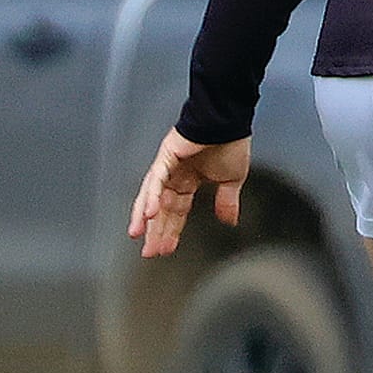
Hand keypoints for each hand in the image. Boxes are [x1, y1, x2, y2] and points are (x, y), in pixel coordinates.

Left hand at [129, 129, 251, 258]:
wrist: (228, 120)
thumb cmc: (232, 142)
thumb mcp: (233, 180)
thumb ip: (227, 201)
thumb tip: (230, 220)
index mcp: (190, 180)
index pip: (177, 211)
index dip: (172, 230)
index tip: (167, 248)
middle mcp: (175, 175)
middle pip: (161, 208)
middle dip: (155, 231)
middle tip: (150, 252)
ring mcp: (167, 166)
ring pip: (151, 196)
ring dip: (144, 217)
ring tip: (139, 236)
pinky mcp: (165, 157)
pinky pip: (156, 180)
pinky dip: (151, 196)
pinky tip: (150, 212)